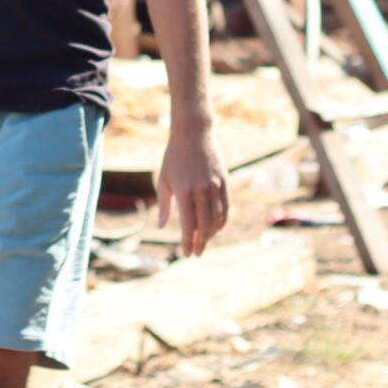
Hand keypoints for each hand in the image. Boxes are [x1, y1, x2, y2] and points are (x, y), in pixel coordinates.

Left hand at [156, 119, 229, 257]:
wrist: (193, 134)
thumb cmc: (173, 158)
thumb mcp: (163, 180)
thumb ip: (164, 205)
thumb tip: (161, 227)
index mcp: (184, 192)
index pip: (189, 226)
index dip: (188, 242)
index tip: (186, 253)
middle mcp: (202, 191)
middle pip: (205, 226)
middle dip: (201, 242)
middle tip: (196, 252)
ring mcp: (215, 187)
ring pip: (218, 219)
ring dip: (212, 234)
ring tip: (204, 241)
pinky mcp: (225, 182)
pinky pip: (226, 208)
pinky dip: (222, 221)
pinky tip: (215, 228)